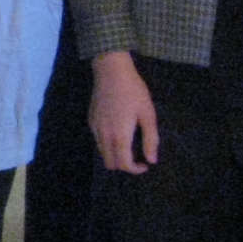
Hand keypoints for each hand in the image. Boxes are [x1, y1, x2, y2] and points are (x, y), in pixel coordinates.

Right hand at [88, 51, 157, 173]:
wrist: (111, 71)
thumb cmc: (134, 91)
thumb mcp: (148, 115)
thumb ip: (150, 140)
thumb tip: (151, 160)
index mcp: (120, 136)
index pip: (124, 164)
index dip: (135, 169)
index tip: (145, 164)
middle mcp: (104, 136)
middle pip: (110, 163)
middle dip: (123, 165)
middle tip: (136, 157)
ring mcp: (95, 128)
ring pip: (102, 153)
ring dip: (114, 155)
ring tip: (127, 145)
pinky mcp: (90, 120)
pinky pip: (97, 140)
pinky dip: (107, 144)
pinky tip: (117, 131)